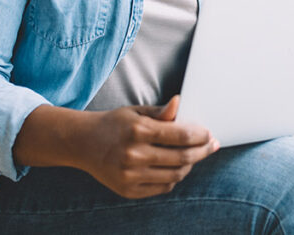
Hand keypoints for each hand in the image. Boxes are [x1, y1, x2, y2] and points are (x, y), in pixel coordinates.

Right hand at [79, 95, 219, 198]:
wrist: (83, 143)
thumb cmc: (115, 124)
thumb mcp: (136, 112)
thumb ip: (161, 112)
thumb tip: (180, 103)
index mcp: (137, 131)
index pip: (180, 136)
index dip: (200, 135)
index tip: (209, 133)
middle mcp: (134, 155)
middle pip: (182, 158)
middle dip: (202, 151)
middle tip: (211, 145)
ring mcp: (130, 175)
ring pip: (175, 175)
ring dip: (190, 165)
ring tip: (194, 156)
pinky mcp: (128, 190)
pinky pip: (162, 187)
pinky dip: (174, 178)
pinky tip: (176, 168)